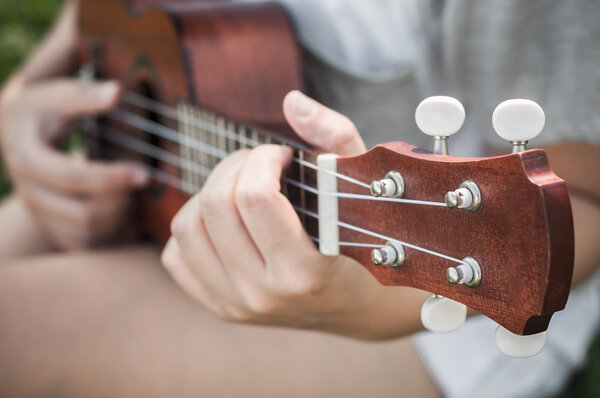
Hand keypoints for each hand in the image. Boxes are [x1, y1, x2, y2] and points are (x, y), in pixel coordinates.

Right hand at [0, 79, 148, 248]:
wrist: (18, 137)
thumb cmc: (43, 111)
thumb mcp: (56, 96)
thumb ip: (84, 94)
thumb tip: (117, 92)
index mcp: (26, 157)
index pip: (71, 178)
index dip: (111, 178)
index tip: (145, 173)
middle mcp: (29, 192)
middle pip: (81, 213)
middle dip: (121, 201)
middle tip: (145, 181)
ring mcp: (40, 214)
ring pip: (86, 233)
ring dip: (119, 217)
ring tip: (136, 194)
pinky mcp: (53, 227)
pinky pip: (87, 243)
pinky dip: (112, 232)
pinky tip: (128, 211)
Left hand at [162, 90, 415, 337]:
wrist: (354, 303)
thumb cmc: (358, 238)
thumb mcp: (359, 185)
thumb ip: (334, 137)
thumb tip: (291, 101)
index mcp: (305, 270)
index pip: (255, 197)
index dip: (262, 159)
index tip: (280, 155)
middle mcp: (265, 295)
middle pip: (215, 205)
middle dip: (234, 166)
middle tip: (259, 163)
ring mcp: (237, 305)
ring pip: (187, 227)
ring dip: (209, 192)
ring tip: (240, 187)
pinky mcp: (219, 307)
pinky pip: (175, 256)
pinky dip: (193, 227)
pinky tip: (225, 221)